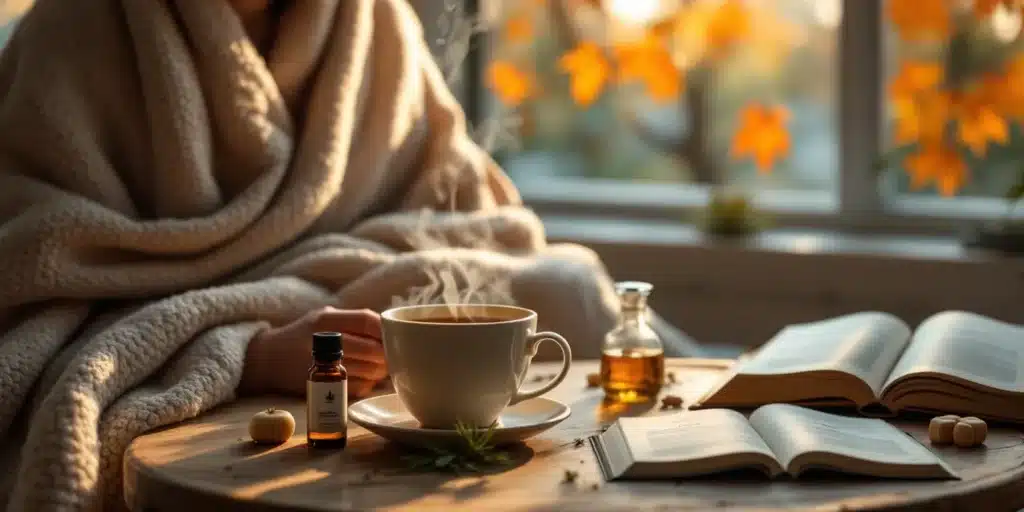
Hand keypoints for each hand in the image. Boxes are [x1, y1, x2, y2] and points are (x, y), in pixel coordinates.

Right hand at [241, 307, 386, 398]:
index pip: (367, 320)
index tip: (394, 336)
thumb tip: (390, 330)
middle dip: (387, 355)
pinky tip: (363, 378)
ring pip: (368, 371)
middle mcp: (323, 340)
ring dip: (380, 371)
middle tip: (392, 356)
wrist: (266, 360)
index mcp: (326, 319)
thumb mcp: (323, 317)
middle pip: (371, 349)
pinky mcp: (321, 386)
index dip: (385, 330)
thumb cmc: (302, 336)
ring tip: (380, 367)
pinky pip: (357, 387)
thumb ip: (353, 321)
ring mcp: (321, 365)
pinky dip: (367, 384)